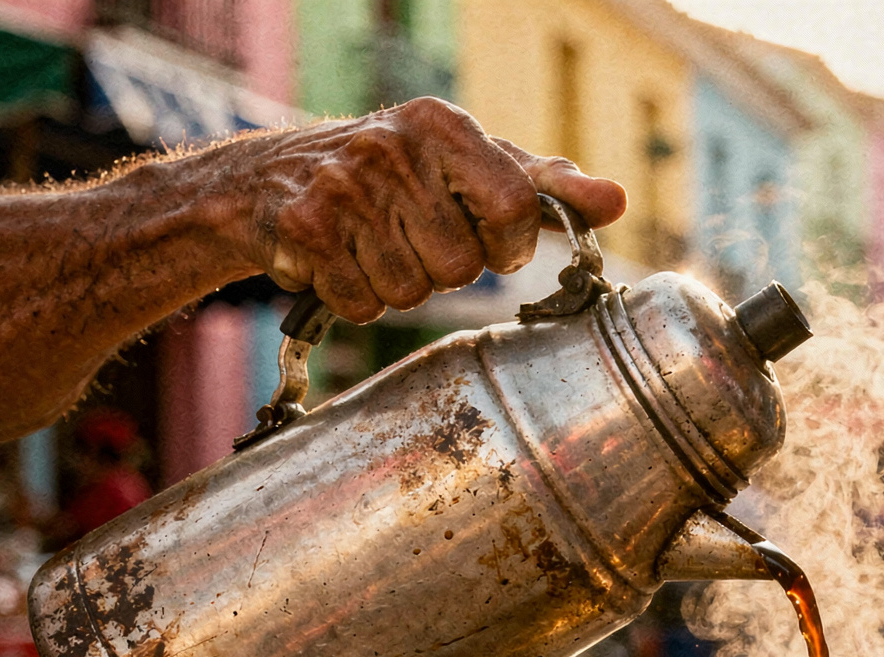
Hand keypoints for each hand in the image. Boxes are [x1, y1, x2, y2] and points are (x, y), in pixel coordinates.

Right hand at [231, 97, 626, 322]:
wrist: (266, 182)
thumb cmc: (394, 179)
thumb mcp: (469, 168)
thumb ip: (544, 189)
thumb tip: (618, 201)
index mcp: (445, 125)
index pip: (517, 207)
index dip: (509, 243)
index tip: (487, 238)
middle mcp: (394, 146)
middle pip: (464, 266)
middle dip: (443, 269)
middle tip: (410, 237)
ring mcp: (344, 185)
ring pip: (413, 292)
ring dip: (397, 286)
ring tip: (371, 246)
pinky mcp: (302, 227)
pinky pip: (363, 304)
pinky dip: (354, 298)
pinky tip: (337, 260)